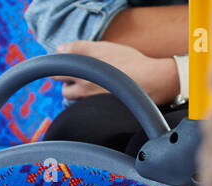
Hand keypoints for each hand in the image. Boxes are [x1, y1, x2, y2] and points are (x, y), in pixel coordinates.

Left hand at [54, 40, 179, 105]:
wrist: (153, 81)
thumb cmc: (131, 63)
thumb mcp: (104, 47)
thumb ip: (78, 47)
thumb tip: (59, 49)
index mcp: (82, 72)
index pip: (58, 74)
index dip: (61, 69)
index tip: (69, 67)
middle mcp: (85, 90)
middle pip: (65, 91)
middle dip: (68, 85)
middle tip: (80, 79)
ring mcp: (94, 103)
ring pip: (77, 103)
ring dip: (79, 97)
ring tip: (92, 90)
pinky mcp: (103, 113)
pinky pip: (89, 112)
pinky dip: (90, 107)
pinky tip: (101, 99)